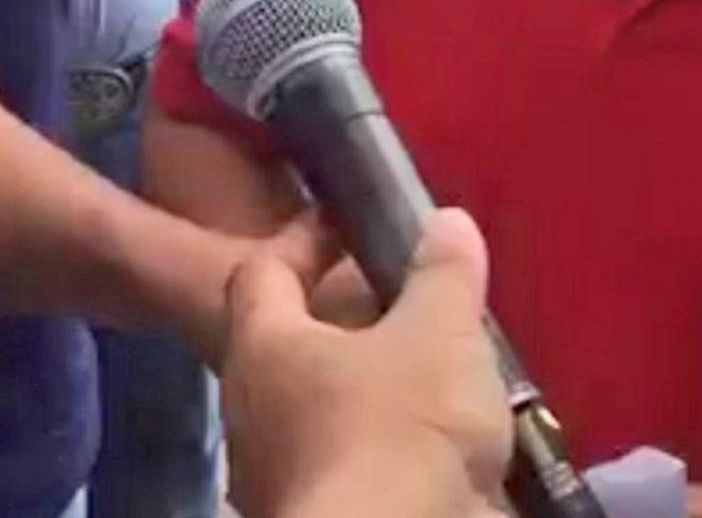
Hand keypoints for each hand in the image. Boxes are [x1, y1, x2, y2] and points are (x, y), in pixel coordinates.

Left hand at [222, 208, 512, 517]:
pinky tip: (442, 440)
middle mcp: (255, 415)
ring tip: (439, 368)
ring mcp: (283, 480)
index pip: (262, 272)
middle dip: (348, 319)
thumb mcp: (439, 332)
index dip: (304, 240)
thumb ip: (444, 273)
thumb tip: (447, 221)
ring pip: (322, 410)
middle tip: (407, 299)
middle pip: (289, 344)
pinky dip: (390, 446)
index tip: (350, 225)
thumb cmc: (399, 428)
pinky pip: (352, 464)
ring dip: (372, 386)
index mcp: (265, 348)